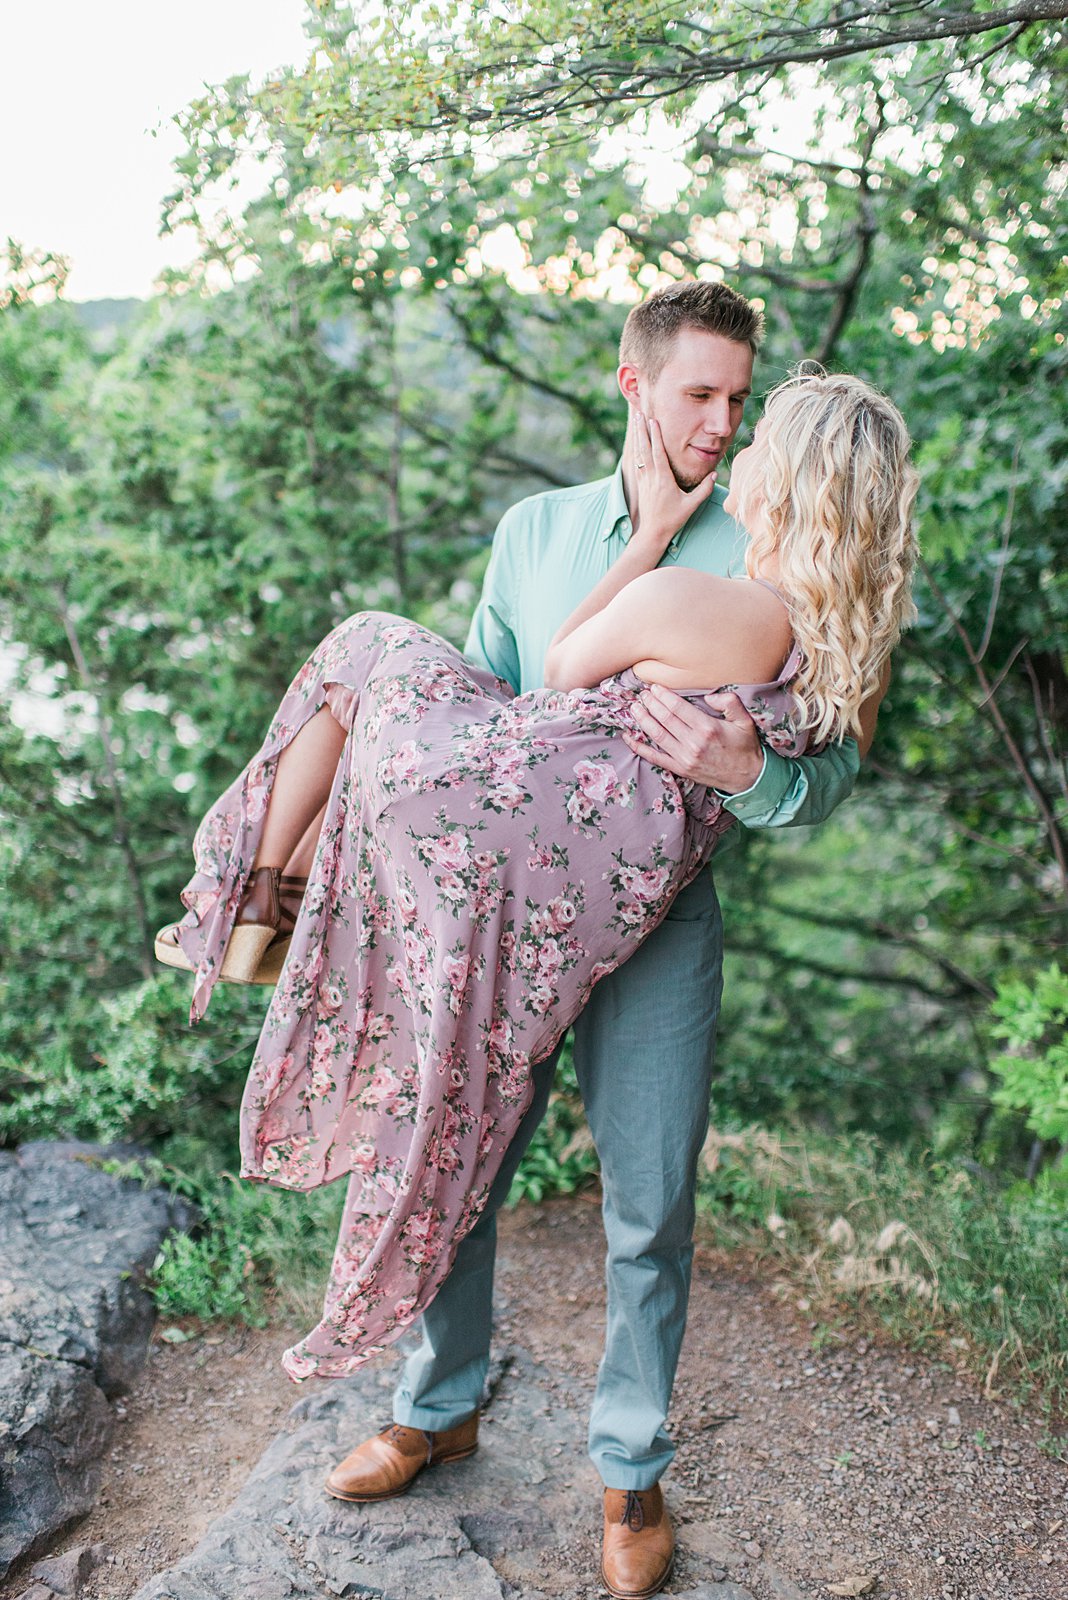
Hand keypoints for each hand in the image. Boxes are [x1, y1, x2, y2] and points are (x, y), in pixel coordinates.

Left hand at [624, 685, 764, 792]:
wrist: (747, 777)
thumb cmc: (744, 746)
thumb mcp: (745, 721)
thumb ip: (730, 703)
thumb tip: (709, 696)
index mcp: (707, 728)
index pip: (677, 708)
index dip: (663, 696)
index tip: (654, 687)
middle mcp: (693, 743)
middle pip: (664, 719)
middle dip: (650, 704)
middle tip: (642, 694)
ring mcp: (684, 758)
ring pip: (656, 735)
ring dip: (642, 720)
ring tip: (634, 708)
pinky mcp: (680, 769)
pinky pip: (654, 757)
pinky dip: (639, 747)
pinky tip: (628, 737)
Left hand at [630, 412, 717, 552]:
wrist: (653, 532)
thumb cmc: (673, 519)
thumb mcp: (692, 505)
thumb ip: (704, 490)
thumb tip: (715, 474)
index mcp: (663, 480)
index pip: (658, 453)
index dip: (655, 436)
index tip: (653, 420)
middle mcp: (651, 478)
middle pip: (644, 449)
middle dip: (641, 430)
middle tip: (638, 413)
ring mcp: (644, 480)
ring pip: (639, 454)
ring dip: (637, 436)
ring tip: (635, 420)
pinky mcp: (641, 484)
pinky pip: (637, 462)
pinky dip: (636, 449)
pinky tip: (636, 440)